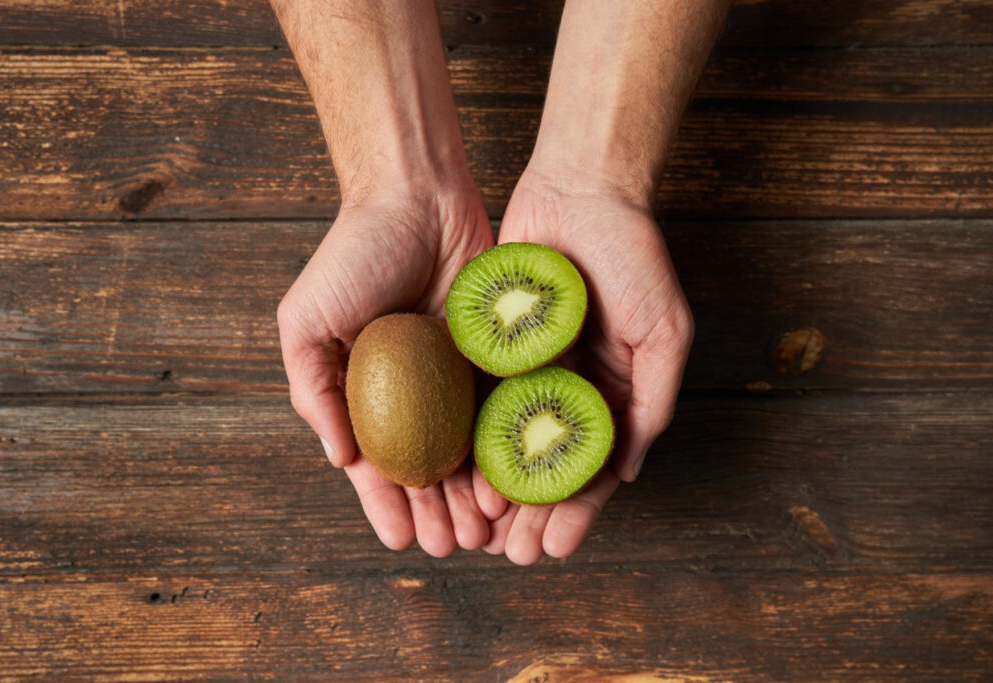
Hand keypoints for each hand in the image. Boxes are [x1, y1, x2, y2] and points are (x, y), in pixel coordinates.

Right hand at [277, 187, 508, 555]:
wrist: (415, 195)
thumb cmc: (353, 254)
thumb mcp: (306, 320)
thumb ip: (313, 389)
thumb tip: (338, 459)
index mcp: (364, 389)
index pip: (376, 462)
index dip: (386, 505)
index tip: (400, 541)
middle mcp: (411, 390)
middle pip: (426, 465)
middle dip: (436, 512)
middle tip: (452, 547)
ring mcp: (454, 375)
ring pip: (468, 450)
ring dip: (474, 494)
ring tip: (485, 531)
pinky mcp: (495, 354)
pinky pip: (501, 411)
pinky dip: (505, 450)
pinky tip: (513, 483)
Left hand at [481, 169, 694, 564]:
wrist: (581, 188)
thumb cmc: (633, 256)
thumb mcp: (665, 331)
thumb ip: (653, 401)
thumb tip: (628, 472)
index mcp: (613, 390)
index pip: (592, 465)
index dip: (575, 511)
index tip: (555, 549)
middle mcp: (568, 386)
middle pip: (545, 465)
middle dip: (530, 513)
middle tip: (511, 555)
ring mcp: (528, 367)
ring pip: (506, 442)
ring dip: (494, 488)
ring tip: (477, 529)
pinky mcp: (492, 343)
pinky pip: (478, 398)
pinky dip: (468, 437)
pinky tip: (453, 471)